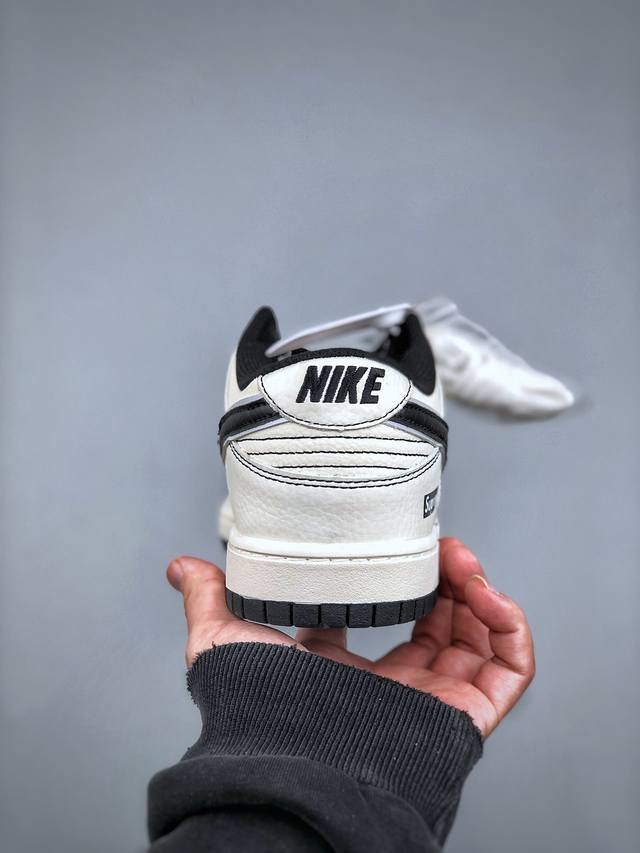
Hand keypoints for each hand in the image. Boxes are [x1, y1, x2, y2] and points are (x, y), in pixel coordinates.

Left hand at [167, 538, 533, 737]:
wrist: (291, 760)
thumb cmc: (257, 714)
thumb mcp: (225, 643)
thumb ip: (209, 601)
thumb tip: (180, 567)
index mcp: (346, 676)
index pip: (384, 624)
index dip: (398, 581)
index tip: (398, 547)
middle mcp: (394, 690)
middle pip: (440, 626)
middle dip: (445, 578)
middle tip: (441, 546)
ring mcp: (432, 702)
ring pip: (478, 642)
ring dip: (479, 593)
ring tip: (463, 561)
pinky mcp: (465, 717)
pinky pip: (510, 673)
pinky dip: (511, 629)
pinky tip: (489, 595)